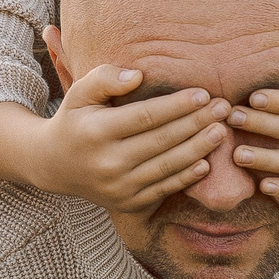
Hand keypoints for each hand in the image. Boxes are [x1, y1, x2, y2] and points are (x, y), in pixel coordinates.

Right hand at [7, 45, 229, 211]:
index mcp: (96, 132)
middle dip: (197, 123)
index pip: (146, 116)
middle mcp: (107, 162)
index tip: (204, 93)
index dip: (177, 106)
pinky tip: (207, 162)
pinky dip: (186, 177)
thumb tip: (138, 75)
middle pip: (162, 141)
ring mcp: (118, 187)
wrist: (53, 165)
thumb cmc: (75, 120)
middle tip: (225, 108)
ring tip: (222, 131)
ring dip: (199, 148)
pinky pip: (163, 189)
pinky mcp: (126, 204)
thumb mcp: (79, 93)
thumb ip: (105, 78)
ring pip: (167, 166)